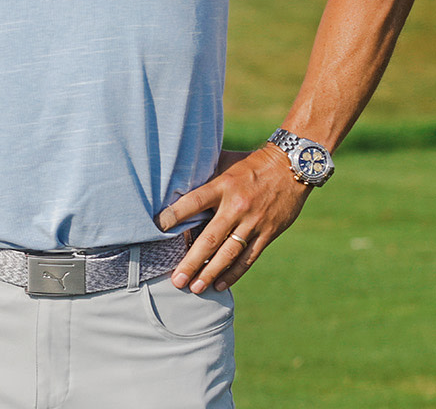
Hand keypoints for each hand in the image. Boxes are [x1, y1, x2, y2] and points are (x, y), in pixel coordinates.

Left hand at [155, 146, 312, 292]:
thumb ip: (204, 176)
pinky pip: (249, 258)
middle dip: (192, 261)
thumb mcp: (224, 162)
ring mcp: (254, 223)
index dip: (175, 214)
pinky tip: (220, 284)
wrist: (291, 167)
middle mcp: (237, 207)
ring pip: (229, 254)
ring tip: (195, 288)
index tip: (158, 227)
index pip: (194, 201)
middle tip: (177, 279)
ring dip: (210, 273)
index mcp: (223, 186)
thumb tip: (176, 184)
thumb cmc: (250, 164)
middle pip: (210, 238)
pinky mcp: (268, 233)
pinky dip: (234, 273)